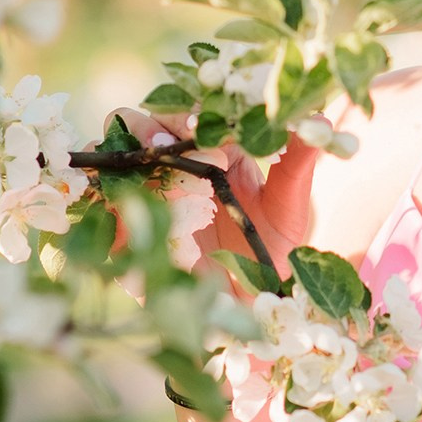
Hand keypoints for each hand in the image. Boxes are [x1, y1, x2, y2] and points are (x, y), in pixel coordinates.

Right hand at [93, 104, 329, 272]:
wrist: (252, 308)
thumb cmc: (272, 251)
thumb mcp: (290, 204)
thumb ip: (299, 158)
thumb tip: (321, 115)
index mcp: (208, 149)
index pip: (181, 112)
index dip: (182, 112)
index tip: (196, 124)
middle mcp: (170, 167)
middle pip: (134, 125)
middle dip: (145, 128)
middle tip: (163, 144)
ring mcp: (141, 199)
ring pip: (110, 160)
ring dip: (122, 159)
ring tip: (146, 172)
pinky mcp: (123, 237)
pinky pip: (100, 212)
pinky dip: (107, 203)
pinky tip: (130, 208)